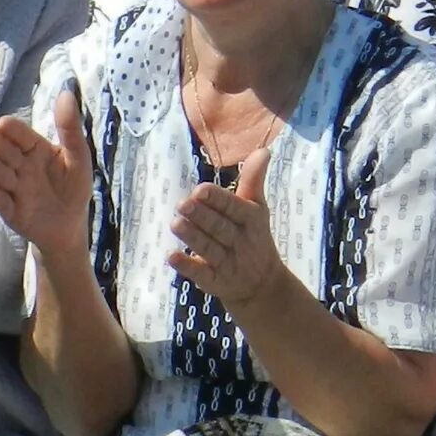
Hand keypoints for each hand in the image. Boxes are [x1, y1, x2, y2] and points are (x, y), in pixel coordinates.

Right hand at [0, 87, 94, 259]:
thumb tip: (67, 92)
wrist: (70, 227)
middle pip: (5, 153)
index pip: (22, 136)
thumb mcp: (78, 157)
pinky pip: (1, 204)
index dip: (13, 130)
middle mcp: (19, 166)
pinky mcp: (10, 212)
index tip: (4, 122)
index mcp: (35, 150)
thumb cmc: (73, 187)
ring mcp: (13, 189)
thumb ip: (70, 129)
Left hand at [169, 149, 288, 316]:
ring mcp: (229, 264)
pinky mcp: (216, 282)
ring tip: (175, 223)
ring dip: (193, 238)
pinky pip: (202, 274)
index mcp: (251, 220)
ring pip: (209, 249)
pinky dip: (187, 267)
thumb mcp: (256, 208)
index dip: (217, 200)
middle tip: (182, 204)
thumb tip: (264, 149)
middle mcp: (241, 242)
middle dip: (202, 216)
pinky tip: (172, 257)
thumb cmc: (254, 236)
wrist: (264, 285)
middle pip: (219, 228)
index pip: (234, 208)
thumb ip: (254, 180)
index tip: (200, 190)